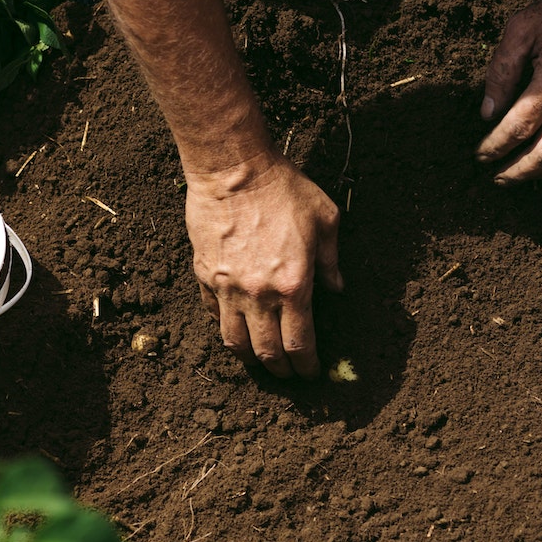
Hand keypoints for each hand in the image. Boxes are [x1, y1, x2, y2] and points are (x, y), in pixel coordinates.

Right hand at [185, 153, 342, 377]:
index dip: (306, 366)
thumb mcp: (325, 219)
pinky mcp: (205, 276)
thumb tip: (337, 288)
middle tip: (287, 373)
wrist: (232, 168)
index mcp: (294, 286)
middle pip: (266, 352)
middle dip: (279, 370)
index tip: (311, 372)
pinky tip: (234, 324)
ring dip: (248, 357)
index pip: (300, 343)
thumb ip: (331, 260)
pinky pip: (213, 313)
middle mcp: (259, 295)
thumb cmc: (282, 188)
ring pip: (234, 341)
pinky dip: (225, 325)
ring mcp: (227, 288)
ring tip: (258, 360)